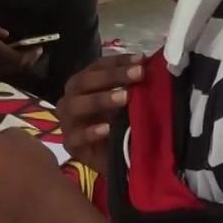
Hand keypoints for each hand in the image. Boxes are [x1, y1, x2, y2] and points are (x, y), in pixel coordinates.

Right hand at [0, 16, 41, 78]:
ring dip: (19, 62)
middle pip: (17, 68)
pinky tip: (7, 53)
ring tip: (24, 51)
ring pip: (9, 70)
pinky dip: (9, 63)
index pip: (19, 58)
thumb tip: (7, 35)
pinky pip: (1, 69)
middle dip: (29, 60)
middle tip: (35, 49)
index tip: (39, 46)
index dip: (32, 54)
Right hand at [57, 53, 144, 174]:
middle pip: (84, 82)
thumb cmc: (121, 127)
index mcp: (85, 85)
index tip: (141, 60)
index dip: (119, 61)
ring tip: (125, 98)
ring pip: (75, 106)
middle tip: (138, 74)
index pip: (97, 66)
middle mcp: (72, 99)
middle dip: (112, 76)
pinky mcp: (71, 145)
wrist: (117, 161)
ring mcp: (68, 122)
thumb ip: (135, 88)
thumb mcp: (130, 104)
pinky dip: (91, 132)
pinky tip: (107, 129)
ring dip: (100, 99)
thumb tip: (154, 67)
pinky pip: (76, 137)